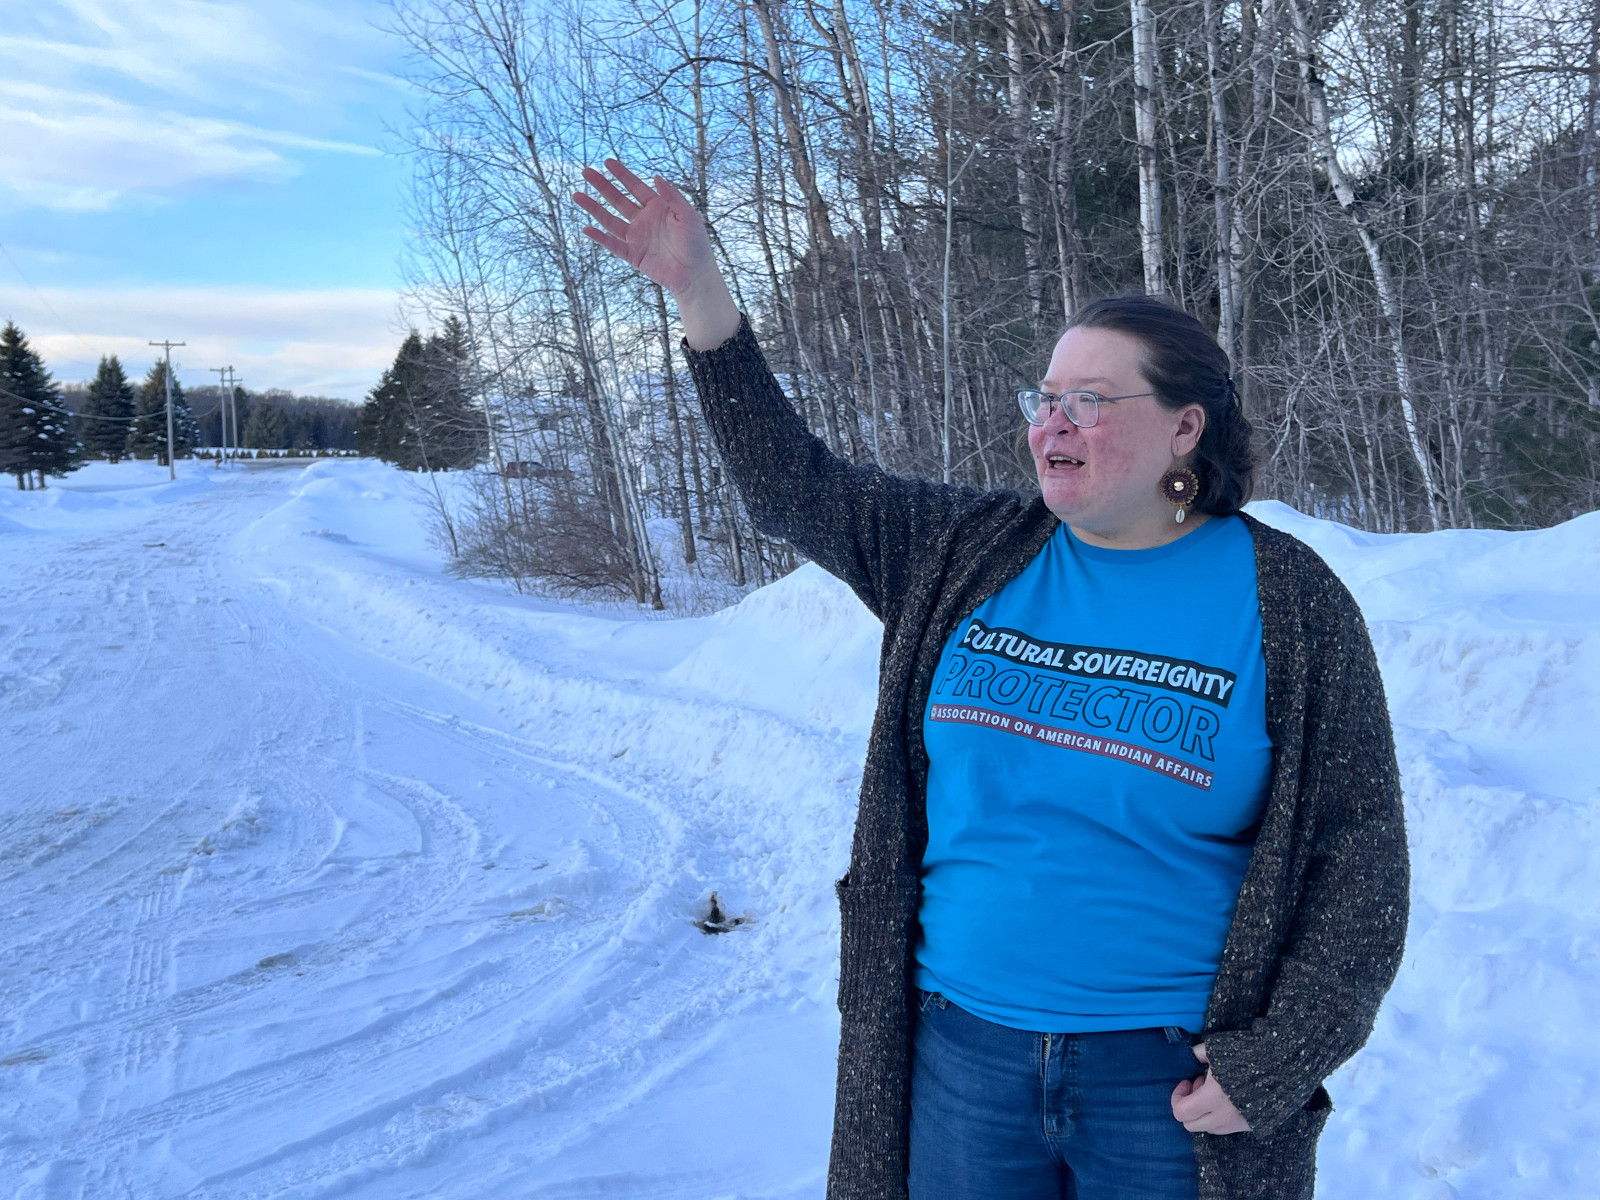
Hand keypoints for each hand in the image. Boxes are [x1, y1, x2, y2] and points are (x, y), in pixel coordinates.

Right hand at [572, 159, 718, 297]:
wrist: (695, 275)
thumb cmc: (696, 244)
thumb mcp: (688, 215)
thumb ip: (672, 196)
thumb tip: (656, 177)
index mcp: (658, 207)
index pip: (636, 187)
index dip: (622, 175)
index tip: (608, 162)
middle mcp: (644, 220)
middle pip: (618, 200)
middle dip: (602, 186)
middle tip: (586, 172)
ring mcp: (637, 237)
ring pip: (610, 220)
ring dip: (594, 208)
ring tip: (577, 195)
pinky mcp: (633, 255)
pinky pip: (612, 244)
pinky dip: (599, 238)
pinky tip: (587, 228)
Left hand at [1170, 1042, 1251, 1134]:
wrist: (1286, 1067)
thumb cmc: (1249, 1055)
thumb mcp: (1218, 1048)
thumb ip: (1200, 1053)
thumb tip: (1193, 1056)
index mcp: (1212, 1099)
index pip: (1181, 1112)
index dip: (1177, 1097)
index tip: (1187, 1080)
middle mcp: (1224, 1117)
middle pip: (1191, 1125)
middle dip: (1188, 1107)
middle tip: (1198, 1086)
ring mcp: (1238, 1125)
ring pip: (1209, 1128)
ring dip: (1204, 1112)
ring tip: (1214, 1091)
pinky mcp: (1252, 1126)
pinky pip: (1227, 1128)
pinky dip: (1220, 1116)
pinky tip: (1229, 1098)